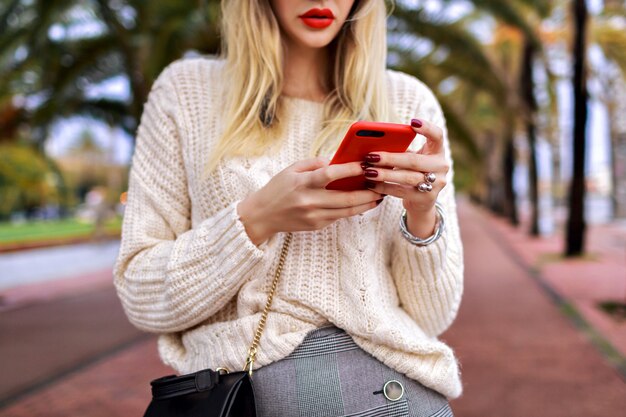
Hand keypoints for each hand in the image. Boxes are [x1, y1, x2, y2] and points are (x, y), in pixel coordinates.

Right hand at [237, 157, 382, 245]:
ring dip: (366, 203)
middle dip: (368, 192)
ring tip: (379, 196)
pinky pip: (340, 216)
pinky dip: (354, 209)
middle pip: (345, 197)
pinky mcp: (317, 225)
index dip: (350, 169)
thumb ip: (314, 163)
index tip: (366, 164)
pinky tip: (364, 203)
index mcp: (302, 183)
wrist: (262, 215)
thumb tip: (337, 159)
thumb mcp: (292, 169)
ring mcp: (314, 216)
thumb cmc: (278, 188)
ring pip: (347, 210)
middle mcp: (309, 201)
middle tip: (382, 184)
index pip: (330, 174)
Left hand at [361, 118, 448, 237]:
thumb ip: (400, 149)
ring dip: (385, 174)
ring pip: (408, 178)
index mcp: (437, 150)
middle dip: (390, 158)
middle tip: (370, 156)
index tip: (412, 122)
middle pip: (415, 160)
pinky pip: (402, 191)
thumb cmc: (412, 171)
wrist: (422, 200)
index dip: (427, 128)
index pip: (437, 135)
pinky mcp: (427, 198)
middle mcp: (441, 166)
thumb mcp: (410, 157)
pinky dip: (384, 187)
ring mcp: (437, 183)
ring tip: (368, 172)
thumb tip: (374, 144)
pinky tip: (371, 185)